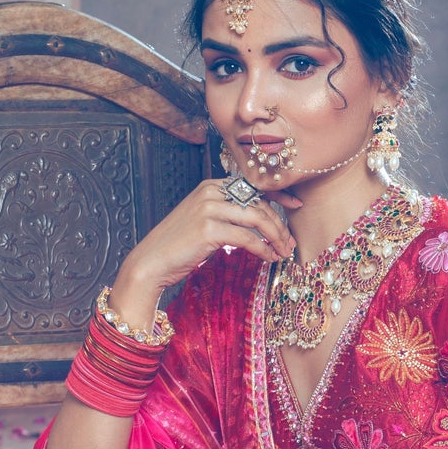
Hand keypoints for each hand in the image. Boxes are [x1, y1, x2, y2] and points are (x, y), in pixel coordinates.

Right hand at [109, 179, 298, 332]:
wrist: (151, 262)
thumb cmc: (179, 246)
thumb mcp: (205, 221)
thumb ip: (229, 214)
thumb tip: (261, 221)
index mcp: (211, 186)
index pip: (253, 186)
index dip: (278, 195)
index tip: (296, 205)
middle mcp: (211, 191)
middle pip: (259, 203)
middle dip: (279, 224)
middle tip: (289, 243)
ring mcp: (209, 208)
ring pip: (258, 218)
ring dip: (276, 237)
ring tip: (283, 252)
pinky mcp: (209, 229)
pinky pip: (248, 238)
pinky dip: (263, 249)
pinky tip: (269, 258)